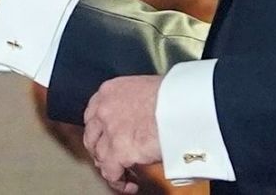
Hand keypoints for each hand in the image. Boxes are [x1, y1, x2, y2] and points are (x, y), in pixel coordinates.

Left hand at [83, 75, 163, 193]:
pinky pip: (110, 173)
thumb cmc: (174, 96)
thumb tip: (138, 120)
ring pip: (99, 156)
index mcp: (110, 90)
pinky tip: (131, 184)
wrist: (184, 105)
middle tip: (115, 160)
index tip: (107, 141)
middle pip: (91, 136)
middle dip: (101, 151)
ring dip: (111, 168)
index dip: (100, 131)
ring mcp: (109, 129)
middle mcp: (104, 109)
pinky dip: (119, 182)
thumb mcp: (144, 90)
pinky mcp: (119, 150)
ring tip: (126, 175)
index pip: (93, 114)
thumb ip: (133, 104)